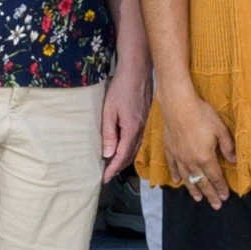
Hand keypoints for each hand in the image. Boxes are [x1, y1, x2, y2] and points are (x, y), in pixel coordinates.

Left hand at [101, 58, 152, 183]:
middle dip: (119, 166)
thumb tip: (107, 154)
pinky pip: (138, 140)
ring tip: (114, 165)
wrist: (138, 71)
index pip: (121, 156)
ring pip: (135, 148)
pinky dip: (131, 148)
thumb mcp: (109, 111)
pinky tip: (124, 147)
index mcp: (132, 129)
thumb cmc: (121, 88)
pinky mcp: (146, 118)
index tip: (104, 178)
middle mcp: (141, 130)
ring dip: (125, 158)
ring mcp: (145, 124)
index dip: (112, 169)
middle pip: (130, 155)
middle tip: (107, 175)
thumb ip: (109, 133)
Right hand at [159, 84, 236, 208]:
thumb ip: (227, 146)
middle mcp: (191, 161)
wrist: (178, 105)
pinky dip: (176, 176)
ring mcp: (179, 157)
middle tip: (216, 205)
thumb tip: (234, 161)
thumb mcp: (220, 129)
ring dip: (194, 190)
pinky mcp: (170, 150)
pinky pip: (173, 167)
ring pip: (187, 178)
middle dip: (210, 195)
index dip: (221, 188)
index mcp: (205, 157)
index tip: (225, 197)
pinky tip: (178, 182)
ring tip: (198, 199)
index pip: (215, 177)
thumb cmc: (202, 114)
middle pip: (202, 182)